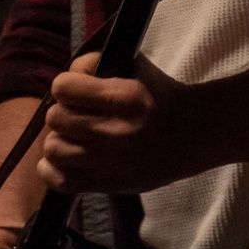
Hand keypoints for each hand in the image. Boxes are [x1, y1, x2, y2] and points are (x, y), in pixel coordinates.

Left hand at [36, 52, 210, 194]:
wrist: (194, 133)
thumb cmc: (159, 95)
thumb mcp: (134, 67)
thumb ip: (94, 64)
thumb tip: (63, 80)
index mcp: (125, 97)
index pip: (63, 88)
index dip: (66, 85)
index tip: (75, 89)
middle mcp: (118, 131)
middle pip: (56, 119)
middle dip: (62, 112)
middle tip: (75, 114)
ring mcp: (114, 162)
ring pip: (54, 149)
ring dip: (59, 140)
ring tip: (73, 137)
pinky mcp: (111, 185)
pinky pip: (61, 181)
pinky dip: (53, 170)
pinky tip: (65, 160)